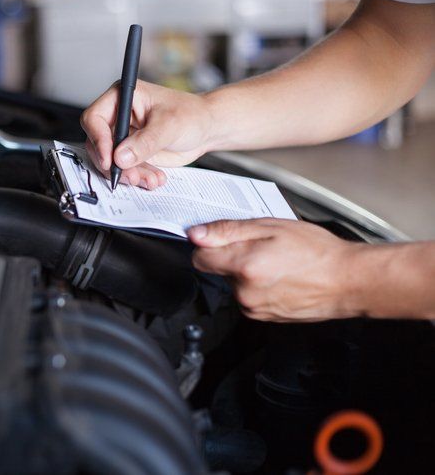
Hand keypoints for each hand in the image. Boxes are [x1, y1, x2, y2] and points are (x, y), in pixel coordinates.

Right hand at [80, 80, 213, 188]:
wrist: (206, 129)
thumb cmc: (191, 115)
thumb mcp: (169, 125)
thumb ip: (145, 142)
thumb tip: (120, 156)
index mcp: (123, 97)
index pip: (95, 118)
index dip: (98, 140)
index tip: (110, 159)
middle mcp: (119, 116)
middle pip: (98, 144)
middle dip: (114, 164)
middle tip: (129, 175)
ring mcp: (124, 137)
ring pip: (111, 161)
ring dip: (128, 174)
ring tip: (149, 179)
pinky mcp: (131, 153)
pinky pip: (125, 170)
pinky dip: (138, 178)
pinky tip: (154, 178)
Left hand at [188, 219, 364, 322]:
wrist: (348, 281)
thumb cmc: (317, 252)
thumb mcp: (271, 227)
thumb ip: (228, 230)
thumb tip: (196, 234)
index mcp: (244, 266)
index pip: (199, 258)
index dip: (208, 245)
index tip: (220, 238)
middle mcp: (245, 292)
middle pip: (219, 271)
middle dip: (234, 257)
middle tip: (263, 247)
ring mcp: (254, 307)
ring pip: (235, 284)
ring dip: (247, 272)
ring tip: (277, 262)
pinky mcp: (263, 317)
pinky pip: (249, 297)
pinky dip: (259, 287)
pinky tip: (281, 277)